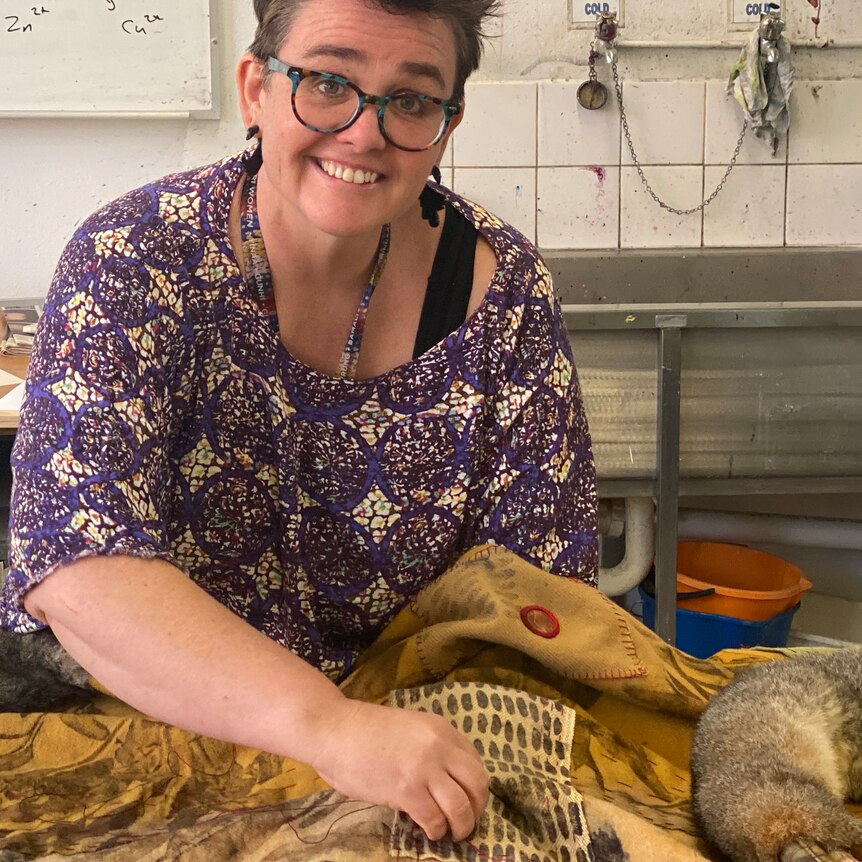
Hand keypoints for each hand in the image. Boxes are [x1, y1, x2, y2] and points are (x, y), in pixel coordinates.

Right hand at [311, 698, 488, 840]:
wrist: (335, 730)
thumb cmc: (366, 730)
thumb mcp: (410, 728)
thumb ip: (432, 748)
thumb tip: (446, 779)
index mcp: (440, 728)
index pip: (475, 760)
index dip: (475, 785)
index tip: (468, 798)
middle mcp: (439, 746)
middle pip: (477, 783)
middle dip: (477, 807)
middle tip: (467, 820)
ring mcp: (424, 768)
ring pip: (461, 806)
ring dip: (462, 825)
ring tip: (452, 832)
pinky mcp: (406, 791)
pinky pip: (434, 819)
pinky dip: (436, 830)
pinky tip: (430, 832)